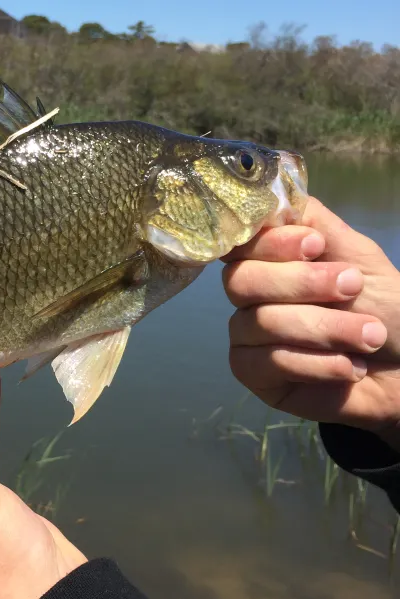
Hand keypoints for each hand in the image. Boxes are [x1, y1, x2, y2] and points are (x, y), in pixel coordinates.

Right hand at [223, 197, 399, 449]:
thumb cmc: (386, 310)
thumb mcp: (357, 258)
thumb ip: (316, 226)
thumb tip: (276, 196)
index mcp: (270, 262)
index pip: (241, 244)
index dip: (269, 243)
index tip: (315, 246)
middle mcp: (250, 298)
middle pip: (240, 282)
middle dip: (300, 284)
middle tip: (351, 289)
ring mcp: (247, 338)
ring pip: (259, 324)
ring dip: (323, 329)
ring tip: (371, 336)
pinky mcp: (254, 375)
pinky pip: (267, 363)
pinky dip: (315, 364)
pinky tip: (351, 367)